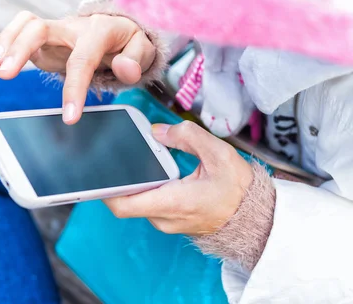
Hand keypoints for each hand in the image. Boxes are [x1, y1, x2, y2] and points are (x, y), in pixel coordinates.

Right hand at [0, 11, 155, 123]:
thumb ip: (136, 59)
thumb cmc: (128, 43)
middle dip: (19, 49)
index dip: (75, 88)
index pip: (82, 58)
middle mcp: (71, 26)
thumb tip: (125, 69)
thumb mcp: (143, 50)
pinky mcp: (41, 39)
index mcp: (98, 30)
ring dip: (3, 43)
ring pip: (23, 25)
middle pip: (39, 27)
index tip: (69, 117)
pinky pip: (15, 34)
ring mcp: (54, 31)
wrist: (118, 29)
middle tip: (4, 74)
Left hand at [104, 121, 252, 235]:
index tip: (96, 172)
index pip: (123, 204)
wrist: (255, 217)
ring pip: (138, 201)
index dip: (103, 190)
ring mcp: (167, 221)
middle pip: (126, 200)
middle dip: (118, 178)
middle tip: (113, 155)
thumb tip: (158, 131)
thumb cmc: (239, 190)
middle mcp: (164, 217)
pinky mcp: (172, 219)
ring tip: (131, 157)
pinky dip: (146, 187)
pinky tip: (149, 168)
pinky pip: (150, 204)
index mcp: (172, 203)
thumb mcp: (219, 154)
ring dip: (134, 181)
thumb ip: (187, 136)